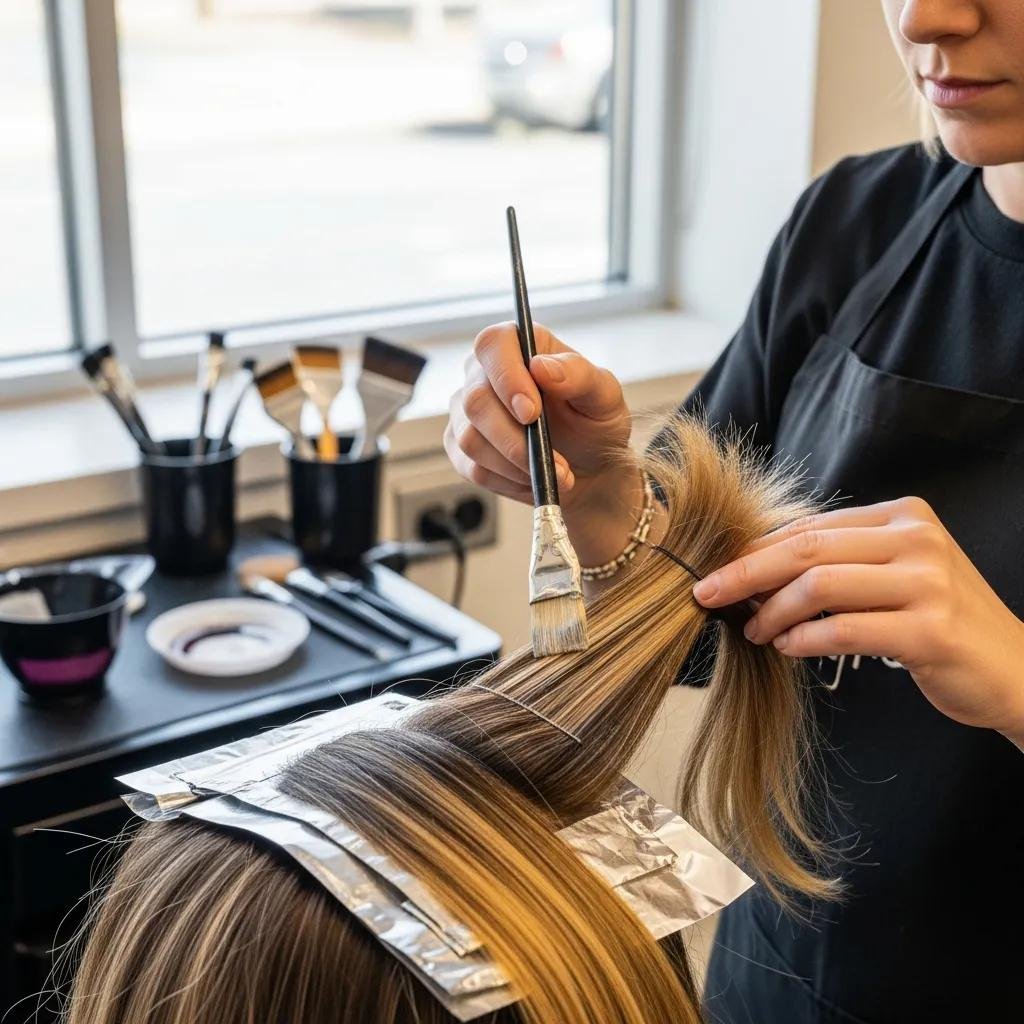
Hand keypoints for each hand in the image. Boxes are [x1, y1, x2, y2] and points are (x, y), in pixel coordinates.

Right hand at [445, 322, 630, 511]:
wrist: (589, 467)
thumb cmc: (594, 422)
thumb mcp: (604, 396)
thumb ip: (579, 375)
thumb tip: (542, 366)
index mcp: (517, 345)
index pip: (493, 345)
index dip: (506, 378)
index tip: (531, 413)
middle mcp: (483, 373)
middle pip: (476, 401)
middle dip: (515, 439)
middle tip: (553, 460)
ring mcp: (467, 411)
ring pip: (471, 439)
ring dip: (516, 464)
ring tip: (553, 472)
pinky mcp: (461, 447)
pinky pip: (472, 468)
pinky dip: (508, 481)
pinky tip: (532, 478)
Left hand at [692, 496, 1023, 743]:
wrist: (1016, 669)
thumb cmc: (938, 620)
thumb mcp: (893, 574)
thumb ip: (838, 561)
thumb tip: (753, 565)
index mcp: (902, 516)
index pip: (810, 528)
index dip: (755, 550)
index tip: (718, 571)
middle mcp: (916, 540)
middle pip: (806, 549)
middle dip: (746, 572)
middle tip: (707, 594)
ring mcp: (927, 583)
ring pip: (819, 586)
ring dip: (773, 612)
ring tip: (754, 631)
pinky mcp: (930, 630)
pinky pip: (843, 630)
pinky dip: (803, 640)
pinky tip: (786, 647)